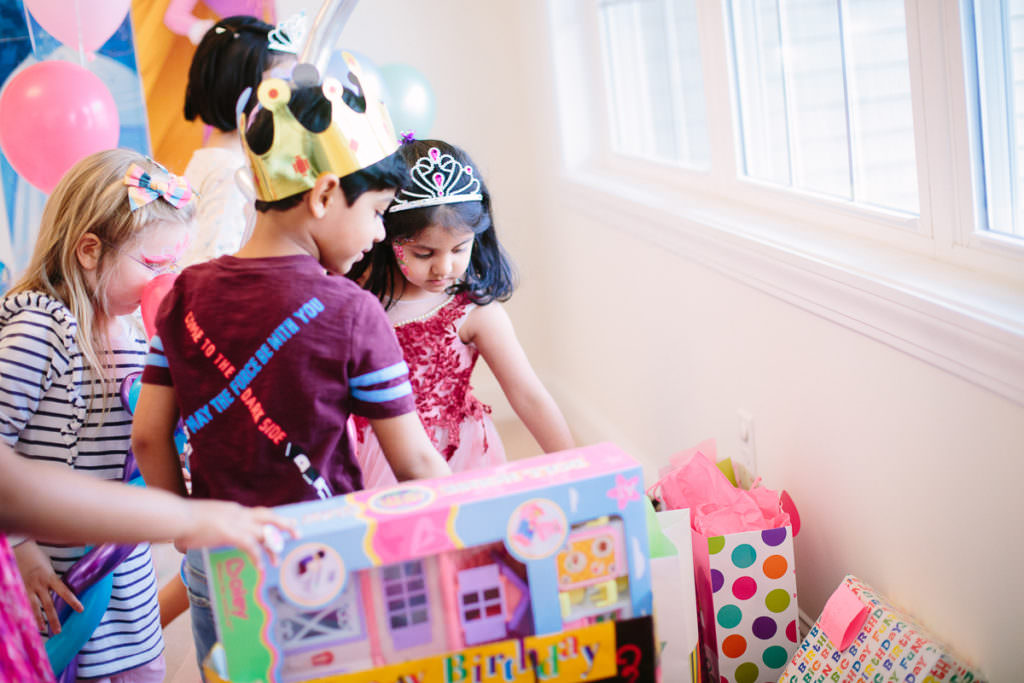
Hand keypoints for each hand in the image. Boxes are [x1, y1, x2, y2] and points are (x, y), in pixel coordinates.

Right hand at [12, 540, 82, 633]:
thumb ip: (59, 572)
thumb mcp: (50, 563)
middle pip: (48, 605)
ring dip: (39, 620)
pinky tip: (28, 621)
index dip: (72, 601)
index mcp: (50, 577)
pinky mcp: (19, 590)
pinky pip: (24, 604)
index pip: (64, 591)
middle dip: (54, 619)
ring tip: (44, 630)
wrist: (18, 549)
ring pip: (34, 608)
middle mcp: (39, 585)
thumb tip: (79, 565)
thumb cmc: (36, 555)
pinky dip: (26, 613)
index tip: (81, 610)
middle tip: (59, 631)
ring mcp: (27, 588)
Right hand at [175, 501, 297, 567]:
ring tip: (279, 559)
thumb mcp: (201, 521)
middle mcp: (237, 513)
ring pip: (263, 532)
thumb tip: (193, 540)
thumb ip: (206, 529)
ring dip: (273, 547)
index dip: (268, 523)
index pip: (255, 515)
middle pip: (267, 516)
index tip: (277, 530)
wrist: (175, 518)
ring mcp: (235, 523)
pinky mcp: (230, 533)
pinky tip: (261, 568)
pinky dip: (258, 557)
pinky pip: (251, 547)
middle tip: (297, 532)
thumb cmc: (181, 521)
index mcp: (232, 509)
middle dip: (284, 524)